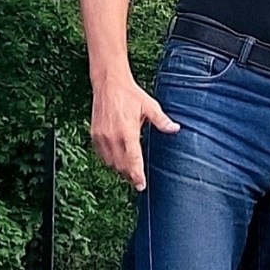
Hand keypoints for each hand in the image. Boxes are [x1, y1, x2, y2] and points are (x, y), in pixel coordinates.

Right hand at [90, 75, 178, 191]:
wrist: (108, 84)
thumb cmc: (129, 94)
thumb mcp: (150, 106)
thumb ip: (162, 121)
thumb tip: (175, 129)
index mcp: (127, 131)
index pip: (133, 160)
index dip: (137, 175)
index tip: (141, 185)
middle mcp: (112, 136)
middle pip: (121, 165)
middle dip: (130, 175)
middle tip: (138, 181)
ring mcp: (101, 136)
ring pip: (110, 162)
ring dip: (120, 169)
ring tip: (129, 173)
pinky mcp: (94, 134)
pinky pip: (101, 155)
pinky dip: (109, 160)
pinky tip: (117, 160)